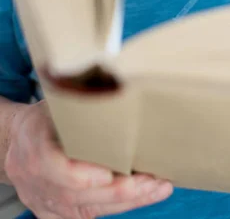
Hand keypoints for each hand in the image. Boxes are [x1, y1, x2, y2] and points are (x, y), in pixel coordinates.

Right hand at [4, 100, 172, 217]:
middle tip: (152, 181)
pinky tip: (145, 195)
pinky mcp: (55, 213)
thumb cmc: (43, 119)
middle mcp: (36, 180)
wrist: (16, 144)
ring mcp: (44, 201)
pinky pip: (88, 216)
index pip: (53, 166)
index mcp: (33, 146)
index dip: (80, 174)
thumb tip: (116, 79)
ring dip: (127, 201)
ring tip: (159, 187)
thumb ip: (78, 101)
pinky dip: (119, 206)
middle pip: (77, 194)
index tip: (108, 173)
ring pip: (87, 209)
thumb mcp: (54, 104)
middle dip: (118, 190)